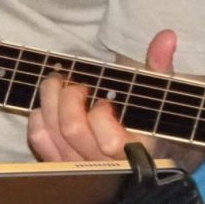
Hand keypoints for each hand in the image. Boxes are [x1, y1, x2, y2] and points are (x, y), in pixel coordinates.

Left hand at [28, 29, 176, 163]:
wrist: (142, 147)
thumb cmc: (151, 119)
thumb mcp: (160, 95)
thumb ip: (161, 67)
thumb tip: (166, 36)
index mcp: (135, 153)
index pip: (109, 142)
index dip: (102, 115)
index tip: (107, 100)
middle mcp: (104, 166)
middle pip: (71, 129)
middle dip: (69, 97)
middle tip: (78, 85)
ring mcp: (79, 167)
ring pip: (51, 132)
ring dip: (49, 100)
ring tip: (59, 83)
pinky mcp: (60, 163)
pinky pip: (39, 139)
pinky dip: (38, 117)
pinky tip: (48, 105)